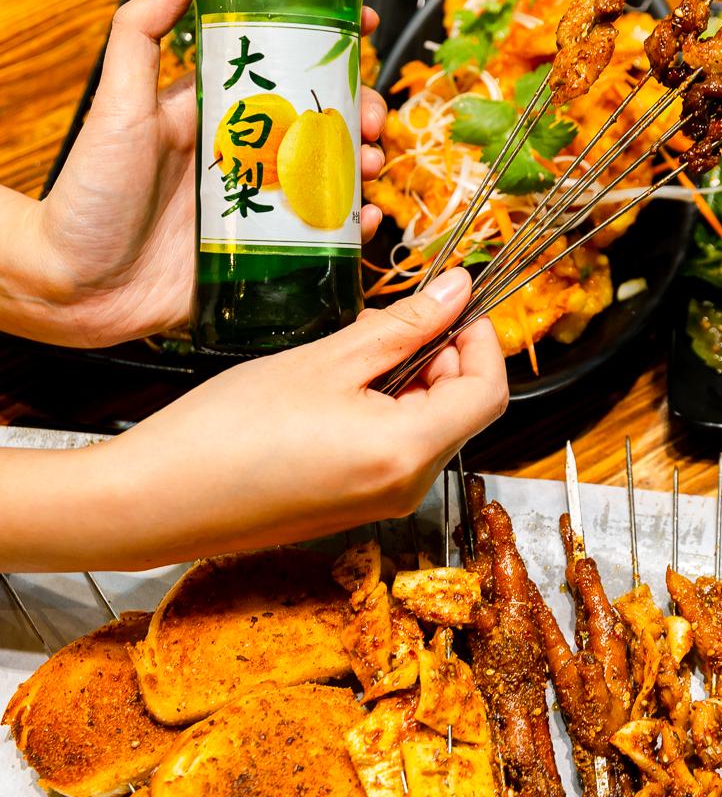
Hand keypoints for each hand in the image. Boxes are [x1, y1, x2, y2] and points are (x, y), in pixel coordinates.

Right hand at [1, 269, 508, 570]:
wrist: (158, 500)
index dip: (481, 338)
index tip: (453, 302)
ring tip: (349, 351)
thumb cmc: (229, 430)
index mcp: (407, 452)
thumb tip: (458, 291)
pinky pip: (395, 447)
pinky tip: (335, 387)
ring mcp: (381, 502)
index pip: (488, 390)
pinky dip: (385, 408)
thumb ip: (403, 325)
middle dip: (441, 355)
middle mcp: (406, 487)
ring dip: (408, 378)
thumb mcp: (326, 361)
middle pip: (462, 408)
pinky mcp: (354, 504)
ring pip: (428, 426)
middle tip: (386, 319)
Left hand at [6, 0, 385, 347]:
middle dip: (358, 114)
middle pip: (320, 124)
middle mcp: (243, 158)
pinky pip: (319, 239)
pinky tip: (363, 218)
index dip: (328, 50)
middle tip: (374, 119)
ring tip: (374, 163)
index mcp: (216, 115)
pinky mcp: (263, 257)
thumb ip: (141, 34)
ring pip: (329, 177)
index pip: (284, 71)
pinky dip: (350, 227)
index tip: (367, 29)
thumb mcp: (118, 105)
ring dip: (363, 165)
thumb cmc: (89, 193)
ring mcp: (257, 208)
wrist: (74, 284)